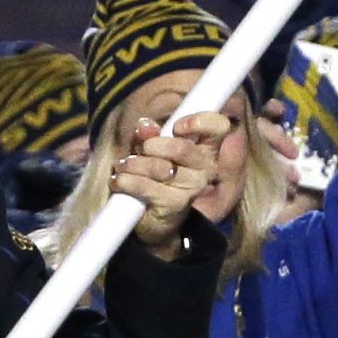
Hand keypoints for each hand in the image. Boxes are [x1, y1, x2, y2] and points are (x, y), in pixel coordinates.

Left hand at [115, 109, 228, 252]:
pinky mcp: (176, 204)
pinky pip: (147, 186)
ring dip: (134, 164)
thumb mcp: (149, 147)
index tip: (176, 127)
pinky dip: (127, 181)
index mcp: (205, 146)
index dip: (198, 122)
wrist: (151, 215)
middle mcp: (206, 167)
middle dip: (150, 145)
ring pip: (160, 167)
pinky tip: (119, 180)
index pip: (218, 126)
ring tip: (123, 166)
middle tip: (138, 149)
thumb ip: (148, 134)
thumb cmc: (153, 174)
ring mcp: (193, 187)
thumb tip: (145, 126)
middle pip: (182, 148)